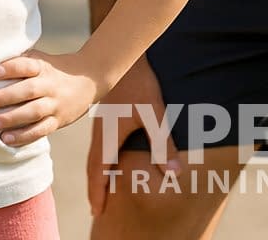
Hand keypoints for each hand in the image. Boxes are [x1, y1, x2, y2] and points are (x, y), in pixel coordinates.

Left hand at [0, 49, 98, 147]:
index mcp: (43, 66)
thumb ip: (19, 61)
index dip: (11, 68)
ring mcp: (55, 104)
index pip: (27, 65)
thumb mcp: (40, 59)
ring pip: (33, 113)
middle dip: (4, 97)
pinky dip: (24, 136)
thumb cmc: (52, 69)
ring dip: (11, 119)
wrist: (87, 80)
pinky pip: (41, 130)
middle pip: (28, 91)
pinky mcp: (58, 121)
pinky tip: (6, 139)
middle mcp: (49, 85)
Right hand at [87, 57, 178, 216]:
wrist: (121, 55)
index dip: (99, 191)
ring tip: (100, 190)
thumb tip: (173, 172)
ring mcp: (100, 122)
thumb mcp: (154, 113)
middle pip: (94, 165)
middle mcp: (101, 130)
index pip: (100, 170)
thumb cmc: (139, 84)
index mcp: (109, 134)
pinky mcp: (104, 114)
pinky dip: (99, 160)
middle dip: (95, 188)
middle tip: (95, 209)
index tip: (97, 211)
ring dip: (96, 174)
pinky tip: (106, 161)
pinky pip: (98, 145)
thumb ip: (162, 143)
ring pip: (95, 155)